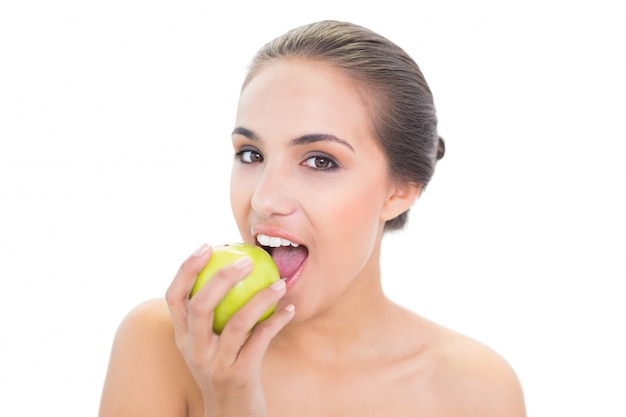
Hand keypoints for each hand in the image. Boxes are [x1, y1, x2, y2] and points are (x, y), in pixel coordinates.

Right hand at [166, 244, 294, 416]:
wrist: (231, 415)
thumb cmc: (224, 368)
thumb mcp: (208, 345)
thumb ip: (211, 315)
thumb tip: (230, 268)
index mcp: (182, 337)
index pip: (174, 297)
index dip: (186, 268)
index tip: (207, 246)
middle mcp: (194, 350)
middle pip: (201, 305)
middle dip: (223, 277)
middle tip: (247, 260)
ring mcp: (215, 364)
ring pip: (236, 323)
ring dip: (261, 298)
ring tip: (280, 283)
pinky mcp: (239, 375)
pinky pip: (261, 340)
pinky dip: (277, 320)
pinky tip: (289, 308)